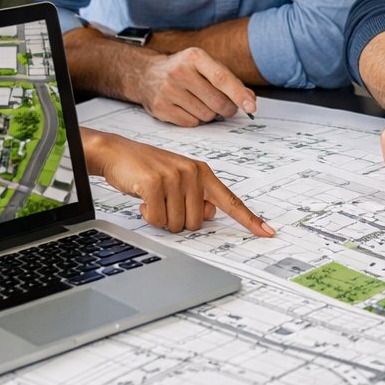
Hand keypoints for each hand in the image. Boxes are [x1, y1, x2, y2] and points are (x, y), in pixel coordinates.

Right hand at [82, 129, 273, 236]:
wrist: (117, 152)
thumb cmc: (147, 169)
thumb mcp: (178, 180)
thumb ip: (197, 196)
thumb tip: (210, 214)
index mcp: (203, 172)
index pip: (231, 201)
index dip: (249, 219)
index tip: (267, 232)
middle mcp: (193, 173)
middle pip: (197, 223)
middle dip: (177, 220)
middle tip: (163, 202)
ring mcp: (175, 177)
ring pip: (177, 224)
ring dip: (161, 219)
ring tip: (152, 198)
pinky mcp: (156, 184)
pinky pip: (157, 219)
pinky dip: (147, 216)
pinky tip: (142, 198)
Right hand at [136, 46, 256, 126]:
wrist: (146, 74)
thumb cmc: (184, 70)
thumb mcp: (205, 65)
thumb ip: (229, 80)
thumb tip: (250, 98)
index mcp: (194, 57)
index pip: (221, 78)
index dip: (239, 94)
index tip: (252, 106)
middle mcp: (179, 72)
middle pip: (217, 102)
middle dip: (227, 108)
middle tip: (225, 106)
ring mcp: (168, 91)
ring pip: (206, 115)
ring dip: (210, 114)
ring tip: (199, 102)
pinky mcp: (161, 108)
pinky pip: (192, 123)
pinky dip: (195, 119)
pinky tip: (187, 107)